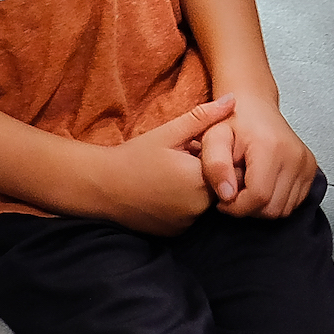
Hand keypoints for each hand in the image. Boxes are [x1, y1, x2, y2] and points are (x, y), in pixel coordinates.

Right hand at [96, 96, 233, 234]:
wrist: (101, 187)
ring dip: (198, 191)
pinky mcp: (176, 233)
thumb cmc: (134, 156)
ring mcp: (186, 224)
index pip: (230, 168)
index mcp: (200, 180)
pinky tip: (166, 193)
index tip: (197, 150)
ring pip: (206, 203)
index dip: (218, 157)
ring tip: (173, 177)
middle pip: (220, 187)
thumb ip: (204, 117)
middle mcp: (197, 207)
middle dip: (209, 174)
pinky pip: (191, 217)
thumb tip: (233, 99)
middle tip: (183, 162)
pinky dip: (185, 205)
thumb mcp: (169, 133)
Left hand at [200, 101, 318, 218]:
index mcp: (271, 147)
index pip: (258, 197)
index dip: (236, 206)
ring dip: (261, 205)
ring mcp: (306, 164)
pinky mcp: (310, 169)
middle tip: (234, 189)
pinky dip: (275, 200)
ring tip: (247, 184)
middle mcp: (294, 156)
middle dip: (248, 207)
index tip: (224, 198)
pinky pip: (293, 203)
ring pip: (283, 210)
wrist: (254, 107)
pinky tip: (262, 184)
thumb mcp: (213, 138)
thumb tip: (227, 195)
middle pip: (272, 208)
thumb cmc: (232, 122)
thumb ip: (215, 166)